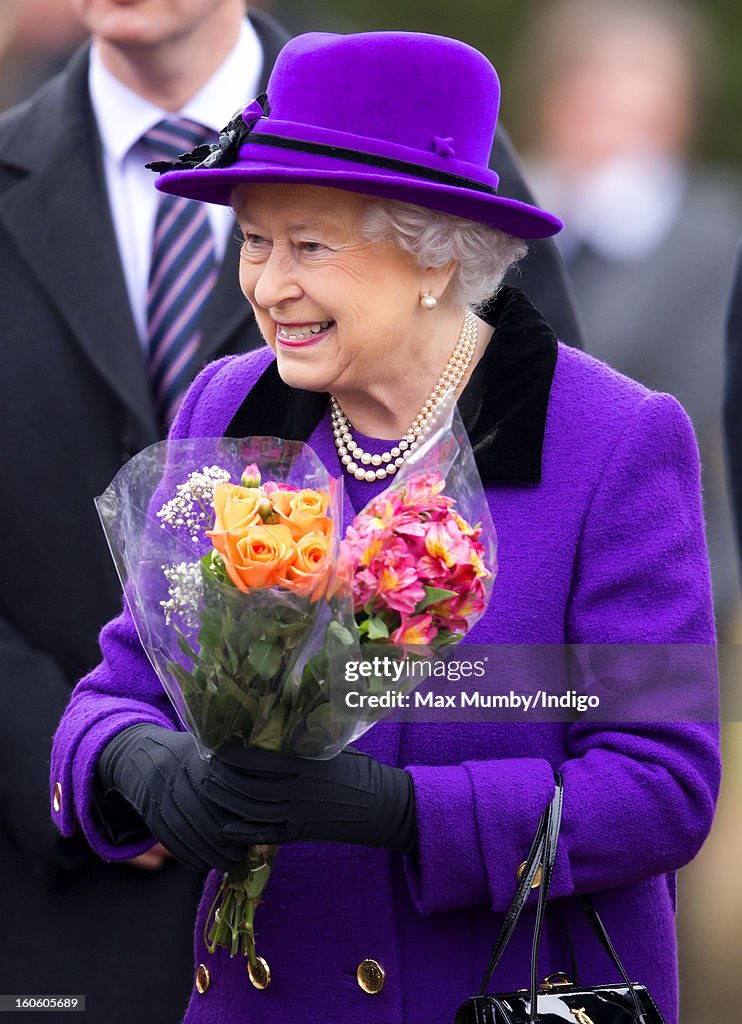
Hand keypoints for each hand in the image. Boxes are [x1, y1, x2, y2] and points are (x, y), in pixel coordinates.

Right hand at [96, 724, 261, 872]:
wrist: (138, 754)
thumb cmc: (185, 754)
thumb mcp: (205, 750)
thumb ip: (228, 770)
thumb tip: (259, 803)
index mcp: (192, 755)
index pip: (216, 793)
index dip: (234, 816)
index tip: (251, 832)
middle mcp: (172, 774)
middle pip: (199, 815)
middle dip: (222, 842)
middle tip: (240, 855)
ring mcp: (157, 794)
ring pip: (183, 831)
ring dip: (206, 854)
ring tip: (226, 863)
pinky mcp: (148, 812)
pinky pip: (168, 839)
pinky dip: (187, 856)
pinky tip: (203, 863)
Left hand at [205, 745, 416, 853]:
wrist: (380, 805)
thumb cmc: (357, 768)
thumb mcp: (333, 747)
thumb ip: (305, 738)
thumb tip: (278, 718)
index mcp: (306, 766)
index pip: (259, 761)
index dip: (233, 756)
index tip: (217, 746)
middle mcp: (298, 792)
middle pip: (249, 787)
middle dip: (223, 778)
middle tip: (207, 767)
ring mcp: (298, 815)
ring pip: (252, 811)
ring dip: (226, 801)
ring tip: (210, 790)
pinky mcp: (299, 833)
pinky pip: (264, 836)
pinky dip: (241, 833)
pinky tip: (223, 827)